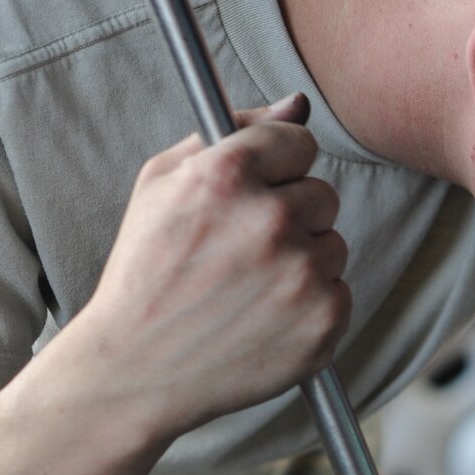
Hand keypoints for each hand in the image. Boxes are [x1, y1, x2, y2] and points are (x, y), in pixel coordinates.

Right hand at [63, 93, 350, 438]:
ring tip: (246, 289)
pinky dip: (310, 305)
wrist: (135, 371)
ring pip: (333, 245)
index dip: (277, 167)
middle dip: (290, 216)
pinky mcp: (324, 322)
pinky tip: (263, 319)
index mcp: (226, 174)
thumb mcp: (161, 185)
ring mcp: (302, 275)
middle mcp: (270, 220)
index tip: (257, 191)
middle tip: (241, 251)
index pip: (299, 142)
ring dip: (302, 261)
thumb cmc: (145, 272)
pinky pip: (339, 292)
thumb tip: (296, 103)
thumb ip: (231, 133)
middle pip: (323, 194)